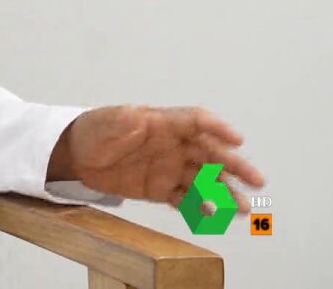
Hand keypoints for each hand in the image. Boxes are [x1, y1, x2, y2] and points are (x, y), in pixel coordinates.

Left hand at [47, 105, 264, 208]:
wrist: (76, 156)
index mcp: (163, 123)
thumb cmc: (93, 130)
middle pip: (210, 153)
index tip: (236, 139)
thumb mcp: (106, 120)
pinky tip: (215, 216)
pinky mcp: (160, 189)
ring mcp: (169, 168)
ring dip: (224, 192)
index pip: (196, 121)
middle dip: (234, 166)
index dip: (217, 128)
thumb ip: (122, 119)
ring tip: (241, 208)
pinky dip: (201, 207)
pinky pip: (186, 198)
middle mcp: (173, 145)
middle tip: (256, 179)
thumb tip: (136, 115)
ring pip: (203, 179)